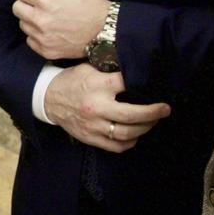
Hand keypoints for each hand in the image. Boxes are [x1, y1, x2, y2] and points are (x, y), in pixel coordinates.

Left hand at [14, 0, 107, 60]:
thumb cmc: (89, 3)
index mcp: (46, 0)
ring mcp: (42, 37)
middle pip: (17, 8)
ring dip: (31, 18)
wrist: (104, 30)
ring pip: (23, 24)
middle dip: (27, 2)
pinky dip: (36, 34)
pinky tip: (50, 30)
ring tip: (49, 17)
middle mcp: (40, 20)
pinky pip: (29, 39)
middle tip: (43, 3)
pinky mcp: (45, 51)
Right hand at [43, 64, 168, 151]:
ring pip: (127, 133)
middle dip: (153, 113)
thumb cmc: (72, 80)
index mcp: (97, 85)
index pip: (127, 83)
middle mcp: (96, 107)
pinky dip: (130, 142)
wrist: (48, 98)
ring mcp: (93, 125)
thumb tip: (135, 68)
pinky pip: (116, 146)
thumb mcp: (89, 68)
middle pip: (132, 114)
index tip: (156, 84)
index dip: (143, 82)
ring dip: (145, 128)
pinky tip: (136, 134)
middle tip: (165, 109)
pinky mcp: (91, 138)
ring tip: (153, 121)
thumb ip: (110, 70)